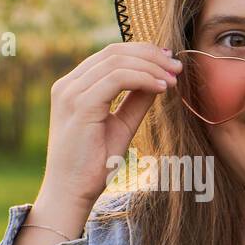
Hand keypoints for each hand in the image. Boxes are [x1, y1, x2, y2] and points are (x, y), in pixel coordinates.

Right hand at [34, 41, 180, 230]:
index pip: (110, 55)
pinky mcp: (80, 105)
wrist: (72, 192)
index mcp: (73, 87)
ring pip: (117, 62)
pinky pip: (117, 79)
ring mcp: (71, 93)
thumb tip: (158, 79)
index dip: (142, 52)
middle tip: (177, 67)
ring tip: (173, 80)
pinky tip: (161, 88)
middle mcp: (68, 85)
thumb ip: (135, 101)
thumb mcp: (120, 125)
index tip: (169, 62)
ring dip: (151, 67)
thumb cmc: (93, 164)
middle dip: (150, 55)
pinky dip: (143, 79)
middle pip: (114, 52)